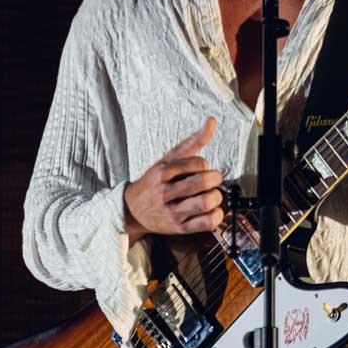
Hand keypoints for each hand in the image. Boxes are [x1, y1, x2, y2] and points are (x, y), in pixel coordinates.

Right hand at [123, 117, 224, 245]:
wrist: (132, 210)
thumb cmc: (154, 182)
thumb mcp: (168, 159)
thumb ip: (192, 141)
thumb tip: (212, 120)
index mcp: (164, 172)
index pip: (198, 163)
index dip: (205, 164)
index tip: (201, 168)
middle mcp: (167, 191)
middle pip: (203, 182)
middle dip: (215, 178)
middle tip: (211, 180)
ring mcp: (172, 211)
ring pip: (205, 203)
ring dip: (216, 197)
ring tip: (212, 195)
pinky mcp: (179, 228)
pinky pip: (205, 223)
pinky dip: (216, 216)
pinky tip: (212, 210)